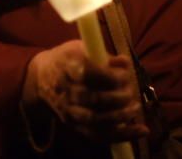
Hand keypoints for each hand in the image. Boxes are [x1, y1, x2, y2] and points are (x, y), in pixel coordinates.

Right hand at [22, 40, 147, 143]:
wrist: (40, 78)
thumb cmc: (68, 59)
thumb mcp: (82, 47)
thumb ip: (104, 55)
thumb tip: (125, 62)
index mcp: (69, 68)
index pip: (89, 75)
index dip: (111, 76)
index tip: (124, 73)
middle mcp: (67, 93)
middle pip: (94, 100)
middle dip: (118, 97)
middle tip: (130, 91)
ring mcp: (70, 112)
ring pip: (96, 121)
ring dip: (120, 117)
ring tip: (135, 109)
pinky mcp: (75, 126)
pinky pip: (99, 135)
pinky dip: (122, 135)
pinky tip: (141, 130)